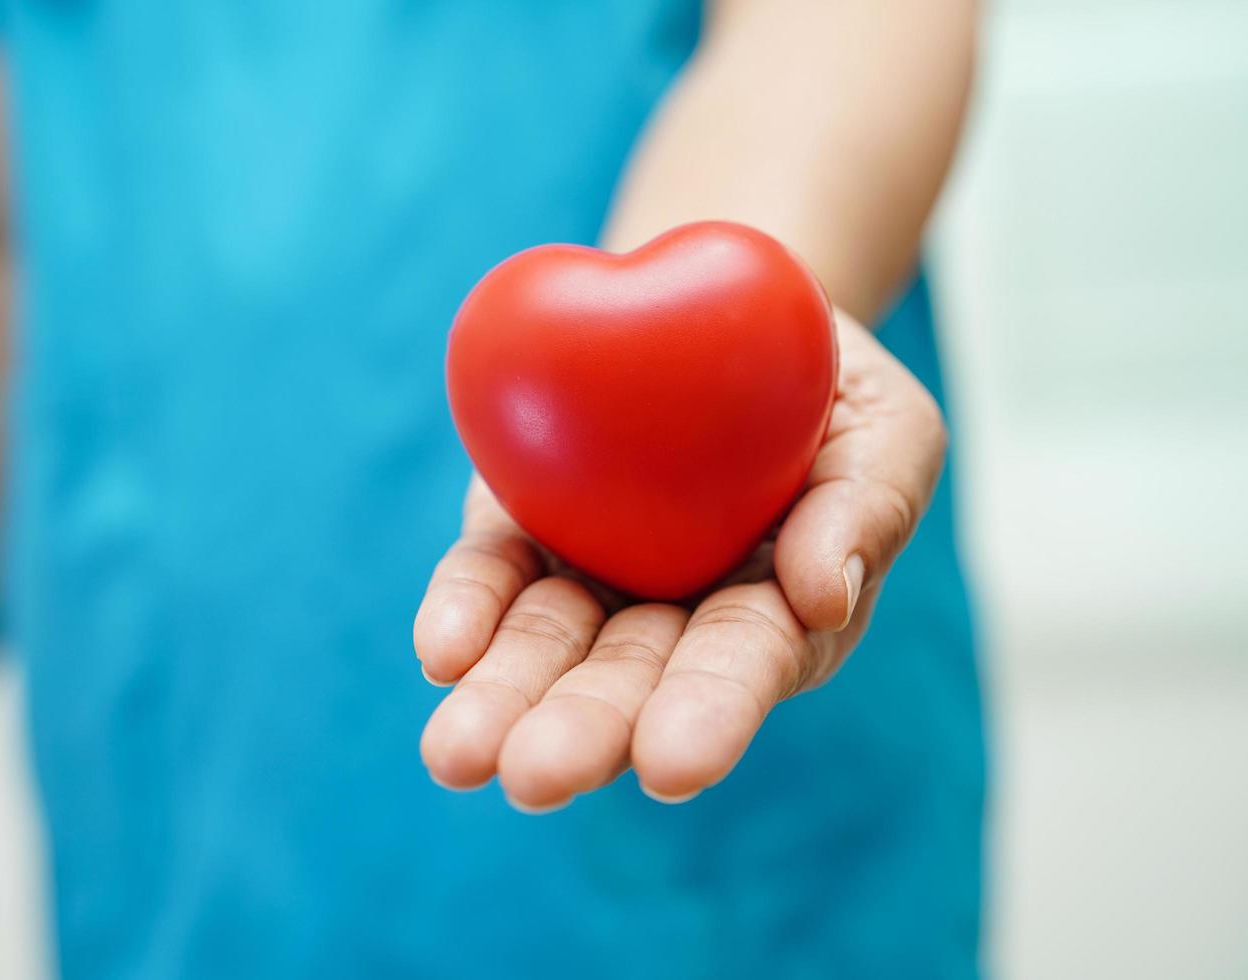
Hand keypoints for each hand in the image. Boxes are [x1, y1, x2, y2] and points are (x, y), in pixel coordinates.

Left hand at [413, 310, 945, 809]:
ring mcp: (594, 577)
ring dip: (502, 697)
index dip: (710, 712)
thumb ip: (865, 511)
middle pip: (627, 679)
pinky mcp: (526, 529)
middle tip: (534, 777)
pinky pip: (492, 575)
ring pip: (545, 647)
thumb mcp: (886, 430)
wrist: (732, 310)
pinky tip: (442, 651)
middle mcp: (675, 617)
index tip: (670, 765)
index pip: (743, 665)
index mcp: (775, 614)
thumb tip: (822, 599)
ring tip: (456, 755)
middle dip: (583, 730)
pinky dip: (465, 610)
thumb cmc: (830, 383)